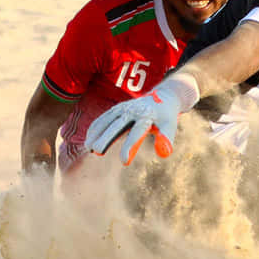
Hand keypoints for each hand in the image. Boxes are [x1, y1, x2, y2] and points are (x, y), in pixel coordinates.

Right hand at [84, 72, 198, 164]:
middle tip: (97, 151)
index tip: (124, 161)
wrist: (164, 97)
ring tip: (88, 147)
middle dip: (106, 138)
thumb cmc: (166, 117)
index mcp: (147, 115)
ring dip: (97, 132)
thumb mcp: (170, 126)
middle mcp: (133, 110)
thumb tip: (164, 154)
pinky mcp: (117, 108)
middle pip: (117, 125)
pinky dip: (95, 127)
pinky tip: (89, 139)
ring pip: (107, 120)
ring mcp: (124, 107)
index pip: (137, 133)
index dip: (129, 147)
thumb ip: (167, 139)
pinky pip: (104, 117)